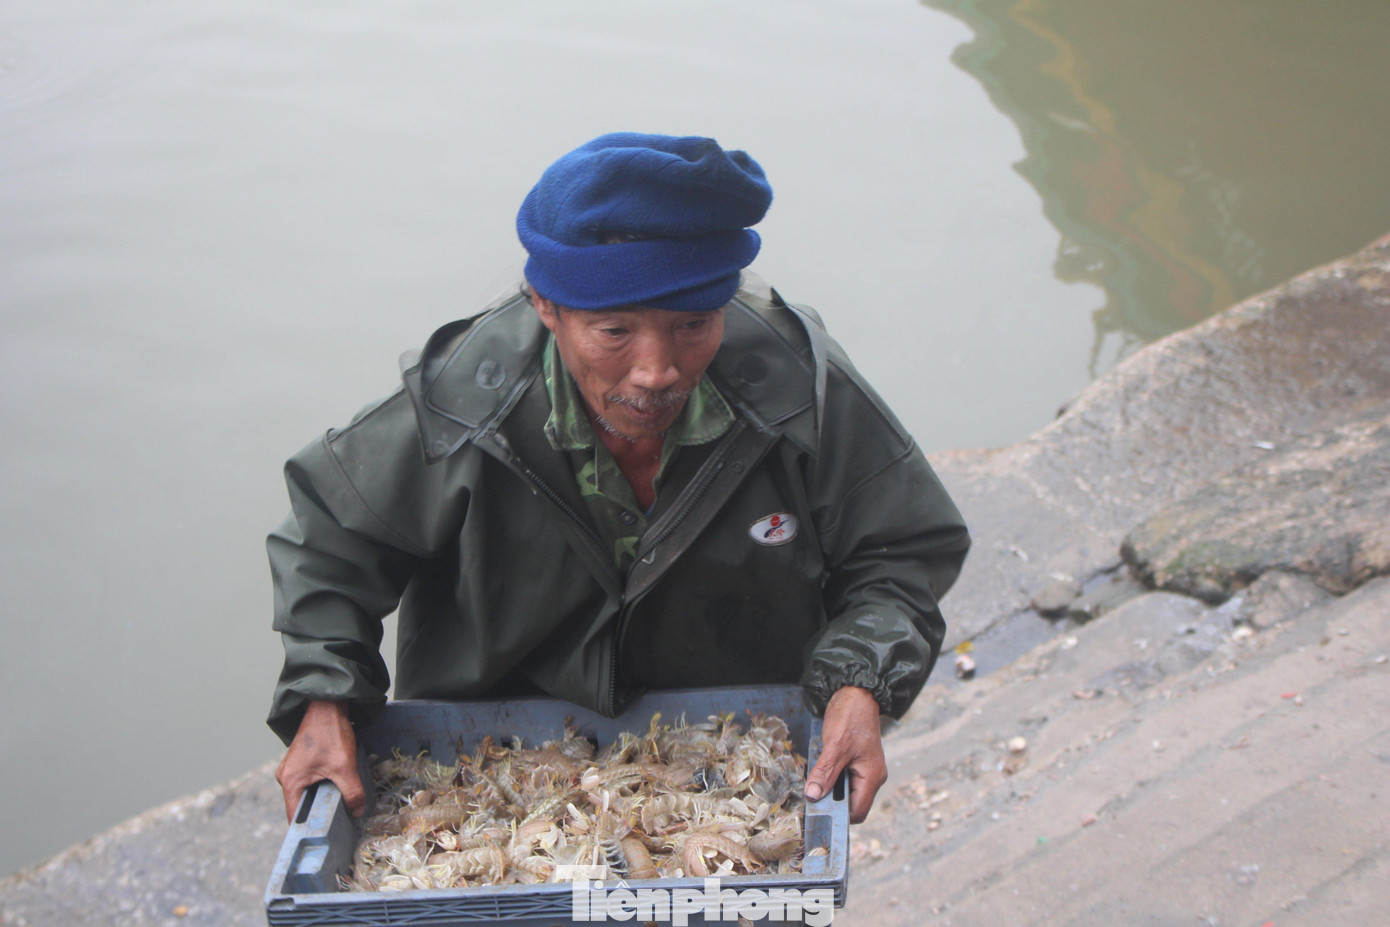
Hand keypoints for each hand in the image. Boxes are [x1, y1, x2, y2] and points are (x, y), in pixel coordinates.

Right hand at [275, 700, 366, 822]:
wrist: (327, 704)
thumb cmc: (330, 733)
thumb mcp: (345, 766)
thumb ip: (352, 792)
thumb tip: (357, 812)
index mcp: (290, 782)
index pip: (295, 818)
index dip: (309, 831)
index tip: (324, 841)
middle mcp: (286, 777)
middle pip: (302, 807)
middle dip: (320, 815)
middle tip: (340, 824)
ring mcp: (293, 770)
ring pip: (308, 794)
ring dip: (324, 799)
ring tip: (342, 806)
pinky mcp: (302, 763)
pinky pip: (311, 783)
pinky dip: (323, 787)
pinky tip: (338, 787)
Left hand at [804, 686, 886, 823]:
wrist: (856, 694)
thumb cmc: (851, 717)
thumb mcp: (835, 746)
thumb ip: (825, 773)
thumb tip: (813, 796)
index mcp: (872, 777)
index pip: (857, 812)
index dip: (838, 815)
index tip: (817, 812)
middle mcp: (871, 777)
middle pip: (850, 803)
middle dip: (831, 801)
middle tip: (811, 795)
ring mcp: (864, 769)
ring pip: (844, 791)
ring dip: (829, 788)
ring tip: (815, 779)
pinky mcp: (855, 761)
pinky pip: (842, 778)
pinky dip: (829, 777)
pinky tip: (820, 769)